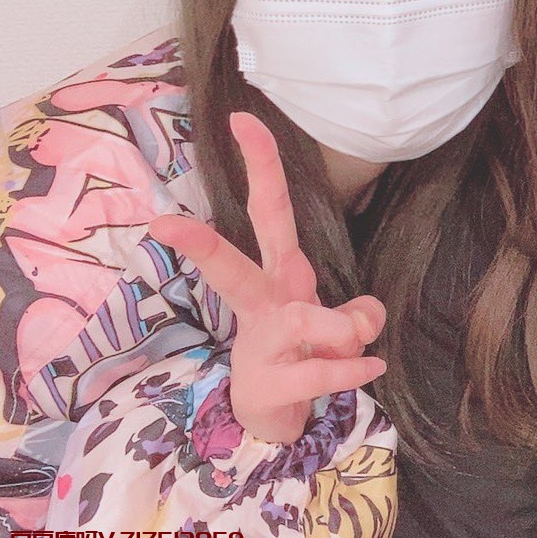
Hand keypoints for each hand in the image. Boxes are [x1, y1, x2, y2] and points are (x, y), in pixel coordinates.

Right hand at [149, 112, 386, 443]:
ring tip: (357, 337)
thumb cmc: (301, 351)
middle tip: (165, 225)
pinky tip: (372, 368)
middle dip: (202, 246)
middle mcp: (266, 303)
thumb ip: (358, 312)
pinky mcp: (273, 385)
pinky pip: (317, 371)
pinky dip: (350, 369)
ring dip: (336, 326)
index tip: (243, 120)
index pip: (270, 211)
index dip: (261, 166)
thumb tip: (366, 317)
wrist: (275, 417)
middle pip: (235, 265)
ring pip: (296, 321)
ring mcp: (263, 345)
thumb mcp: (337, 323)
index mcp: (281, 273)